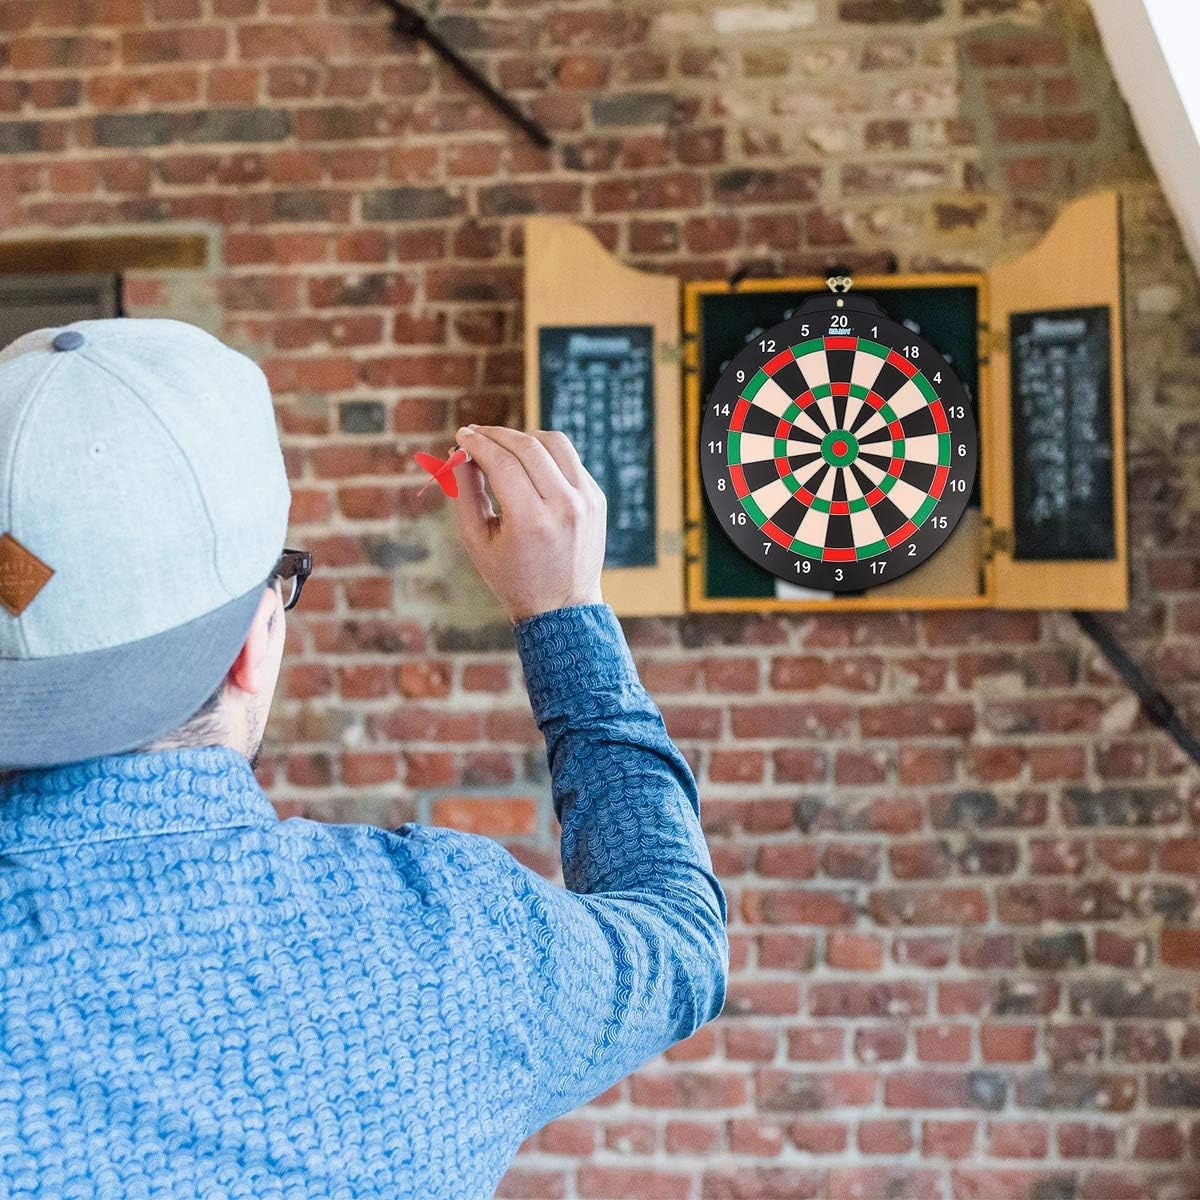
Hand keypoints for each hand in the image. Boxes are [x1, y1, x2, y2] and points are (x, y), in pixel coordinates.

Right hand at [452, 425, 606, 623]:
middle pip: (527, 446)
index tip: (461, 435)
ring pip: (554, 442)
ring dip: (524, 437)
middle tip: (475, 434)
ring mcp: (586, 499)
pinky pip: (569, 460)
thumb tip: (460, 453)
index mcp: (531, 520)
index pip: (502, 461)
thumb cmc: (512, 578)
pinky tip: (527, 464)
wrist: (562, 606)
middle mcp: (564, 505)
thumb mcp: (478, 542)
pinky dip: (545, 454)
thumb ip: (465, 494)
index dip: (477, 443)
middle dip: (496, 434)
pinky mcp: (597, 497)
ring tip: (502, 445)